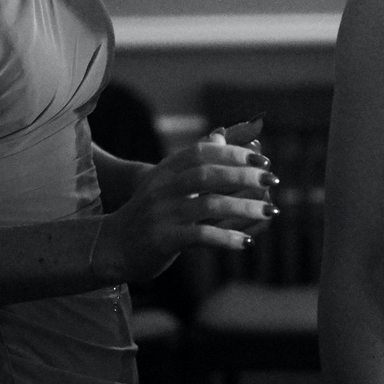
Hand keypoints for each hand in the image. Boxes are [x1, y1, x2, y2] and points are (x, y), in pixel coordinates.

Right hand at [96, 130, 277, 283]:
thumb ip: (196, 163)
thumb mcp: (167, 183)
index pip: (202, 152)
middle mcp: (162, 188)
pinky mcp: (162, 239)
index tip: (262, 158)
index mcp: (165, 170)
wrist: (112, 246)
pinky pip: (199, 235)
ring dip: (243, 207)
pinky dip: (226, 238)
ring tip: (269, 211)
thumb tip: (224, 137)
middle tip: (272, 179)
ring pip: (208, 204)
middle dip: (243, 174)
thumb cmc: (149, 213)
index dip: (234, 152)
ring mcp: (161, 213)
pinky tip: (246, 242)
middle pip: (207, 173)